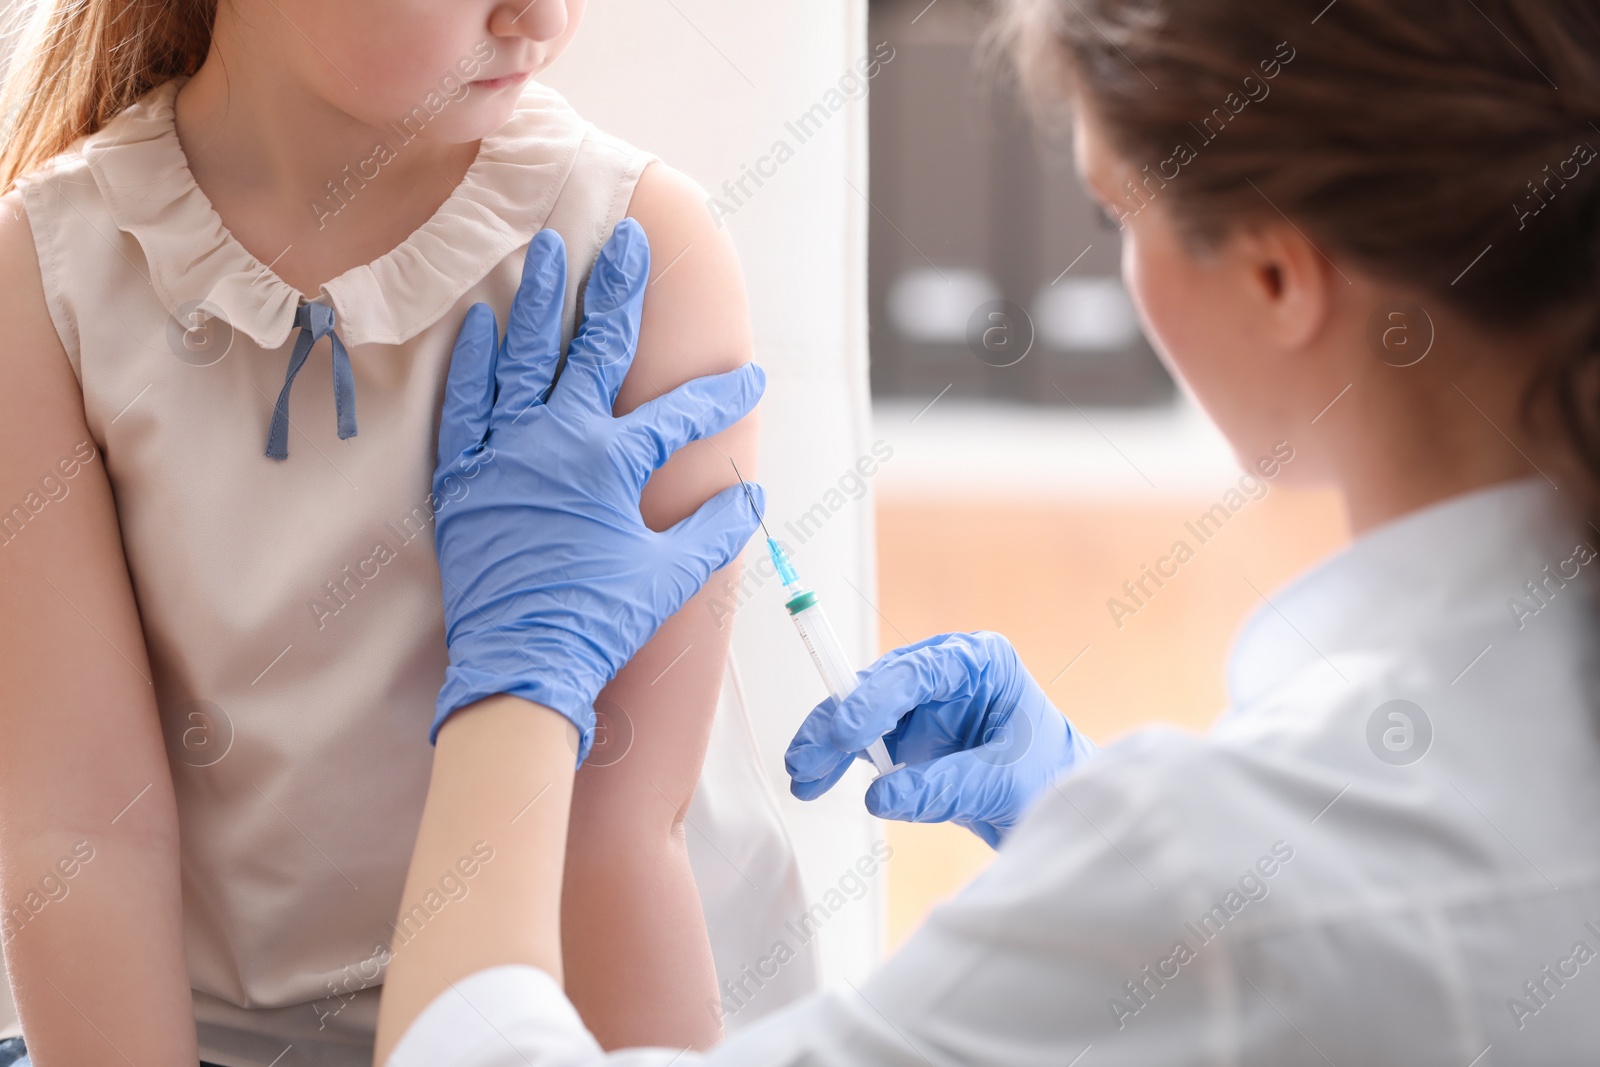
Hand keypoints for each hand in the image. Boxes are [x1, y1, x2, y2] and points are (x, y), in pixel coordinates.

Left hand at [431, 220, 765, 762]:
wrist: (519, 663)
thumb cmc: (599, 620)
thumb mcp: (671, 576)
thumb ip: (713, 530)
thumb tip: (750, 497)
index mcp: (613, 463)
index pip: (681, 413)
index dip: (723, 396)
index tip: (751, 380)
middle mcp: (559, 440)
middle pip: (595, 347)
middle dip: (618, 289)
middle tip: (627, 237)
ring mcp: (505, 451)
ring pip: (525, 357)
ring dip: (542, 299)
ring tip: (551, 247)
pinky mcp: (464, 474)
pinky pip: (465, 402)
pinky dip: (475, 360)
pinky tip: (482, 322)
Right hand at [784, 631, 1095, 846]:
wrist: (1060, 803)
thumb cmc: (1050, 778)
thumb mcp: (1003, 784)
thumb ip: (942, 788)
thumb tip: (878, 797)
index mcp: (978, 662)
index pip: (916, 672)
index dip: (873, 700)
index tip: (845, 735)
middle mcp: (944, 673)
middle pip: (878, 688)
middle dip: (838, 723)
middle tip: (806, 758)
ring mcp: (923, 703)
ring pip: (862, 712)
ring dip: (829, 742)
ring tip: (802, 775)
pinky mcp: (909, 733)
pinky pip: (865, 740)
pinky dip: (838, 759)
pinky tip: (815, 779)